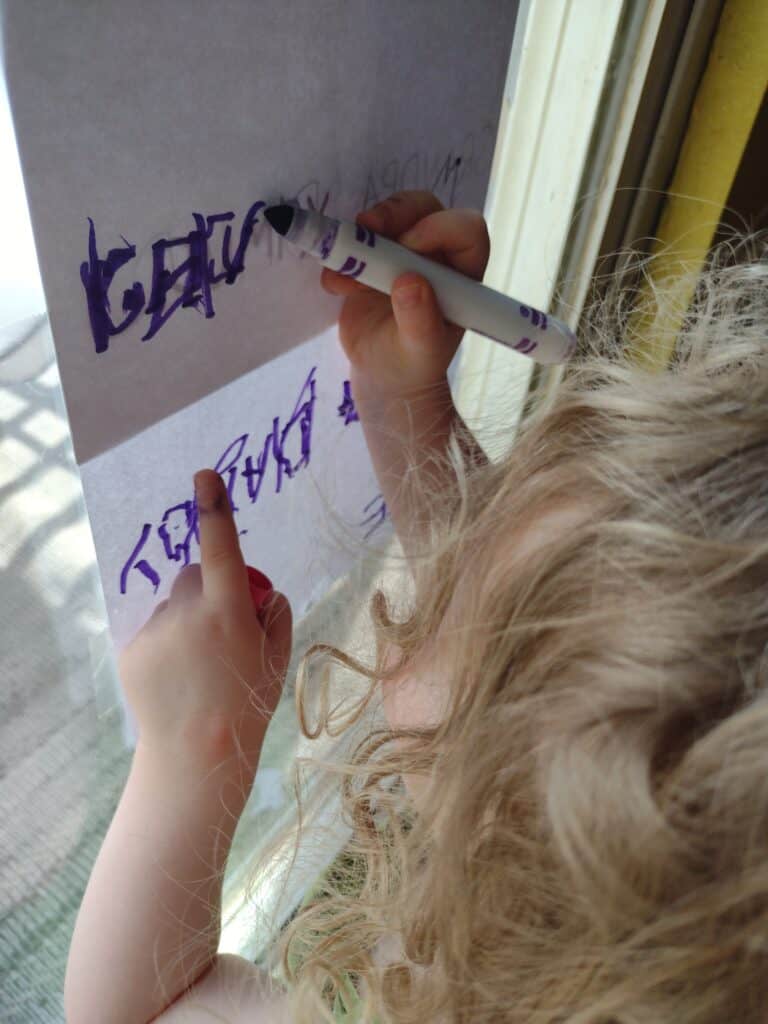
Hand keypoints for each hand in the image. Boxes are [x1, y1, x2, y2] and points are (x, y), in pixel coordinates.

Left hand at [119, 470, 291, 767]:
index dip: (214, 509)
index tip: (204, 475)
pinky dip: (167, 641)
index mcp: (227, 612)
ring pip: (174, 604)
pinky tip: (177, 675)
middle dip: (210, 588)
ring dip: (187, 618)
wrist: (197, 754)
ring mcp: (155, 632)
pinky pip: (154, 628)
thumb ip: (274, 613)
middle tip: (224, 627)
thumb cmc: (248, 704)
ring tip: (198, 663)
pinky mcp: (132, 649)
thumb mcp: (278, 657)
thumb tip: (259, 590)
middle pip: (195, 574)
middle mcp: (186, 614)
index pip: (221, 548)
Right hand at [321, 190, 489, 400]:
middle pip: (424, 208)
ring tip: (341, 270)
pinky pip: (355, 238)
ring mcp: (402, 252)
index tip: (410, 246)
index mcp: (462, 273)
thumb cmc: (413, 363)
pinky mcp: (371, 257)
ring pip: (389, 215)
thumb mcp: (421, 350)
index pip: (466, 230)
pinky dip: (339, 254)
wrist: (382, 374)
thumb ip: (420, 320)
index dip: (441, 227)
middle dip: (395, 213)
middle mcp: (436, 253)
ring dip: (362, 232)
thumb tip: (409, 281)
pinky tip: (335, 286)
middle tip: (367, 226)